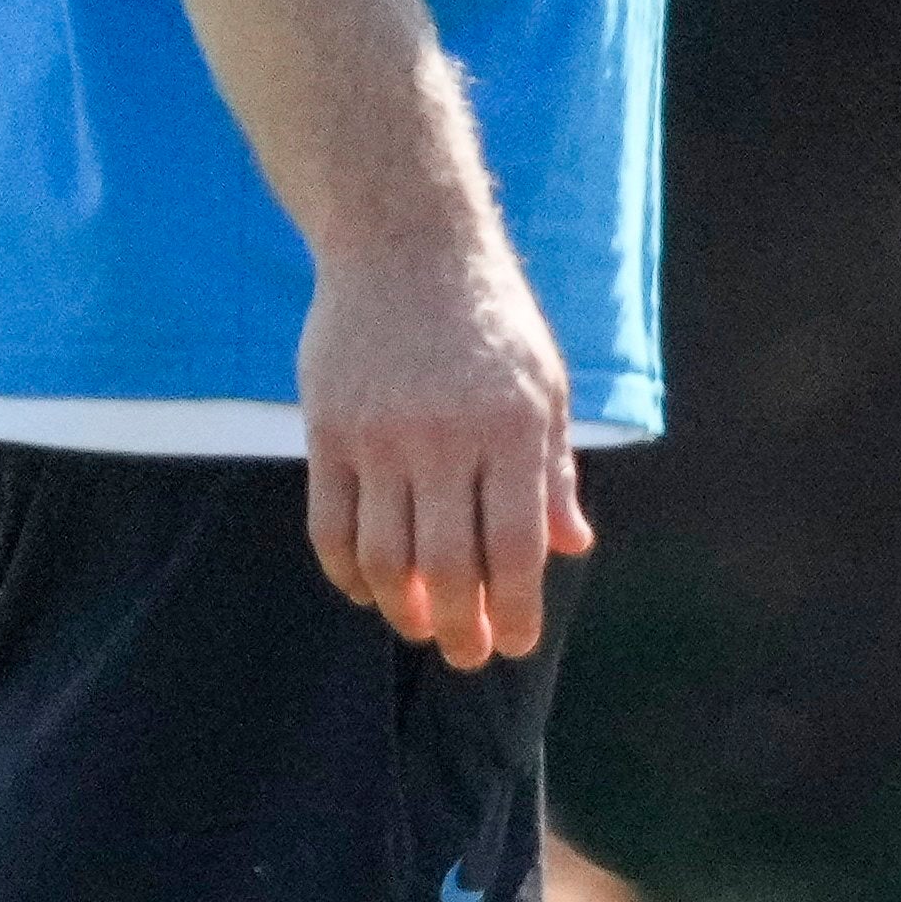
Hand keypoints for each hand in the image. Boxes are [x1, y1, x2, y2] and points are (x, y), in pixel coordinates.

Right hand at [300, 226, 591, 668]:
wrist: (406, 245)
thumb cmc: (490, 320)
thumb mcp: (544, 386)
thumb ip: (552, 471)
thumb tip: (572, 545)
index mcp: (512, 428)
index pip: (515, 545)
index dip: (515, 607)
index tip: (515, 644)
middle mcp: (446, 436)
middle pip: (447, 564)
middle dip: (461, 626)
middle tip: (468, 656)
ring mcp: (380, 436)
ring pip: (384, 556)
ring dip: (402, 607)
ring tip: (422, 626)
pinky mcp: (328, 430)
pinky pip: (331, 524)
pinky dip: (346, 572)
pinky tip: (366, 589)